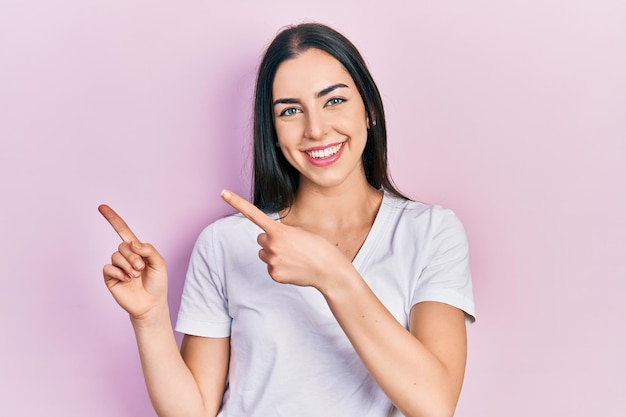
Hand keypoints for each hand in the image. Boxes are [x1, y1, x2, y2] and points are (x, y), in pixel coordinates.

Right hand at [98, 205, 167, 320]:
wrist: (151, 304)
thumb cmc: (157, 283)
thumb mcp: (159, 263)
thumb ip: (148, 250)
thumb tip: (132, 243)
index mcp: (137, 250)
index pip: (123, 231)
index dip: (113, 219)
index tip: (101, 207)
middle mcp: (125, 256)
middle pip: (123, 245)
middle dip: (133, 256)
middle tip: (141, 269)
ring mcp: (117, 266)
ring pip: (116, 256)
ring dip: (128, 266)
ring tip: (135, 276)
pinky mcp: (110, 277)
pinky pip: (108, 267)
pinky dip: (119, 273)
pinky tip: (126, 280)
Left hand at [220, 190, 350, 289]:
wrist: (329, 270)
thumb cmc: (319, 248)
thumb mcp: (301, 232)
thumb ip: (282, 233)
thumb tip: (272, 241)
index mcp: (279, 231)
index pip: (253, 214)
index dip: (236, 202)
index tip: (223, 192)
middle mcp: (272, 245)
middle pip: (261, 239)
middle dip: (272, 240)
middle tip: (291, 246)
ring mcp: (272, 261)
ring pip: (264, 253)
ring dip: (275, 253)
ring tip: (294, 257)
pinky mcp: (274, 274)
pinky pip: (271, 267)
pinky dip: (280, 267)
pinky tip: (294, 267)